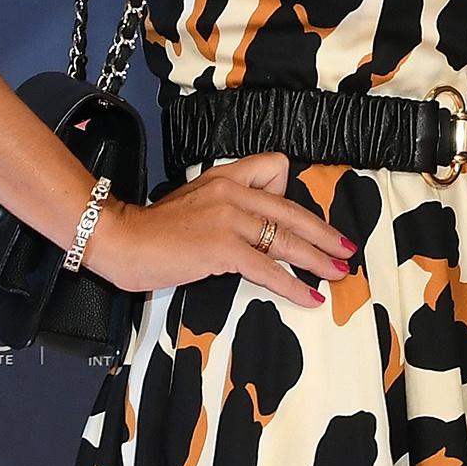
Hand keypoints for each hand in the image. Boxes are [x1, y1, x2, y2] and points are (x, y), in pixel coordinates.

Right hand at [80, 152, 354, 308]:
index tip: (298, 221)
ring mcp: (228, 219)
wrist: (120, 239)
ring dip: (317, 260)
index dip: (290, 193)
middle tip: (346, 249)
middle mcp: (232, 191)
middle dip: (324, 233)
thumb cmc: (155, 230)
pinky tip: (309, 297)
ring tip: (337, 274)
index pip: (276, 167)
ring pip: (286, 239)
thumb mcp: (196, 201)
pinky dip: (293, 285)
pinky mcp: (222, 248)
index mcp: (226, 176)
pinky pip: (268, 267)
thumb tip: (253, 228)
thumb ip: (225, 205)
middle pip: (292, 210)